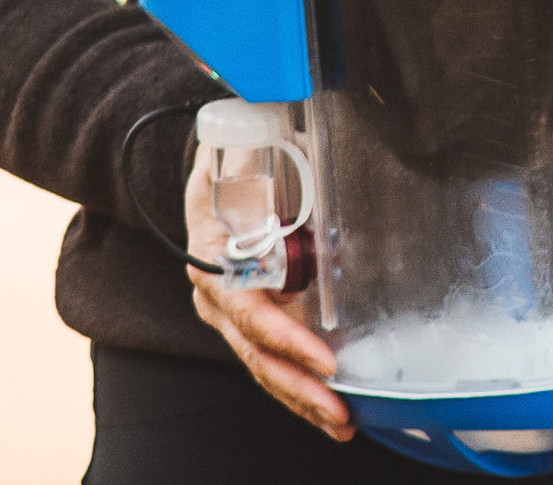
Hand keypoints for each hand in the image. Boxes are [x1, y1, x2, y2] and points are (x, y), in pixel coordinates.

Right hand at [186, 142, 351, 438]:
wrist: (210, 163)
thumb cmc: (233, 155)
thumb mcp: (239, 149)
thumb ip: (261, 150)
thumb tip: (301, 128)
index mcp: (214, 256)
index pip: (247, 309)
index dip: (283, 336)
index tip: (322, 356)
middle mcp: (218, 294)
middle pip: (256, 352)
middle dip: (298, 386)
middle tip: (338, 409)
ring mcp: (233, 313)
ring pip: (264, 366)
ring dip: (301, 399)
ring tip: (342, 425)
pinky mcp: (254, 320)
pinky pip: (273, 362)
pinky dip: (300, 390)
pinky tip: (332, 413)